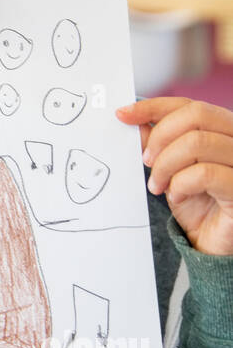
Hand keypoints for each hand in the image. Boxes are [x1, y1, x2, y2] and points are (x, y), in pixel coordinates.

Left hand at [116, 97, 232, 255]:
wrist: (212, 242)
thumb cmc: (196, 203)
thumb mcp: (171, 168)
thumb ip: (158, 143)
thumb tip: (134, 120)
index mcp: (224, 129)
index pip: (189, 105)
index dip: (153, 107)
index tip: (124, 115)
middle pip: (196, 115)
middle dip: (160, 137)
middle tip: (146, 161)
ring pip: (197, 142)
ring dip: (166, 166)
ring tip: (158, 185)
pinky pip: (205, 174)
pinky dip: (181, 184)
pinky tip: (177, 196)